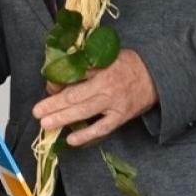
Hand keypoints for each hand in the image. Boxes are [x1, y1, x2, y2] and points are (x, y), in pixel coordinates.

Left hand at [33, 49, 157, 146]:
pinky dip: (86, 134)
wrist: (158, 76)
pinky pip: (102, 128)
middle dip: (53, 104)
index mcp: (101, 66)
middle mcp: (106, 85)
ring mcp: (114, 102)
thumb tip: (61, 73)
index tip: (48, 87)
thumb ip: (87, 63)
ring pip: (84, 111)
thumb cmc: (128, 64)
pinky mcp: (121, 116)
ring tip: (46, 124)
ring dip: (63, 118)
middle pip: (74, 95)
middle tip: (37, 111)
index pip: (73, 75)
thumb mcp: (108, 55)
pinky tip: (71, 140)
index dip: (57, 82)